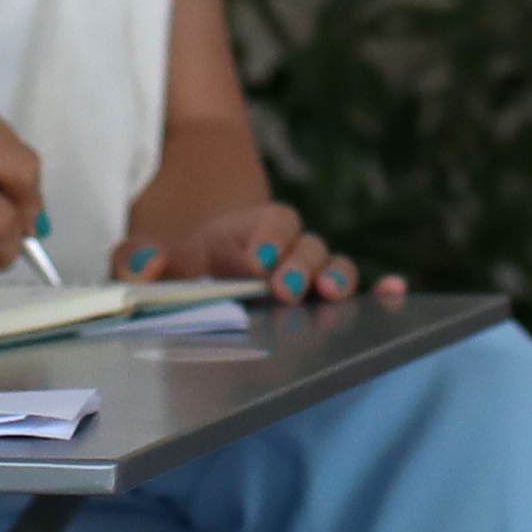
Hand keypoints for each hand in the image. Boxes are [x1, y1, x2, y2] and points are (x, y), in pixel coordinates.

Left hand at [114, 217, 384, 302]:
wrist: (192, 266)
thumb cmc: (173, 262)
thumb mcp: (146, 251)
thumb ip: (136, 257)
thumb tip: (144, 267)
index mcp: (243, 233)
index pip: (268, 225)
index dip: (268, 237)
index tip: (258, 258)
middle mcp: (282, 252)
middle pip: (306, 245)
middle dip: (301, 264)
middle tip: (285, 287)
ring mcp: (304, 278)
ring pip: (332, 267)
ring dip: (337, 278)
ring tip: (330, 293)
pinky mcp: (316, 306)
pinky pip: (354, 297)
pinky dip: (378, 293)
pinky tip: (395, 293)